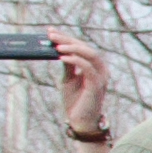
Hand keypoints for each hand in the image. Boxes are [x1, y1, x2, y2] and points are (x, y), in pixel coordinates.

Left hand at [56, 38, 114, 152]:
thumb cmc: (75, 101)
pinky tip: (62, 57)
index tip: (50, 31)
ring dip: (72, 48)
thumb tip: (59, 49)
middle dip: (67, 40)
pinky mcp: (97, 85)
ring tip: (57, 46)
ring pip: (90, 54)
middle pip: (86, 47)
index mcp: (94, 67)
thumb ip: (68, 65)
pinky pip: (88, 67)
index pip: (81, 46)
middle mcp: (100, 69)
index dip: (66, 37)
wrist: (81, 121)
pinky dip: (75, 60)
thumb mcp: (68, 79)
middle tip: (51, 36)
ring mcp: (101, 77)